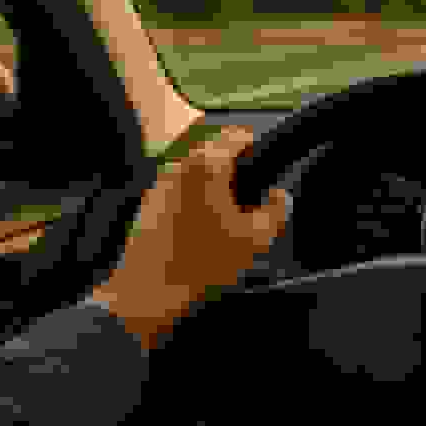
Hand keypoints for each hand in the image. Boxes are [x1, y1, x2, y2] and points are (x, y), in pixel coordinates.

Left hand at [90, 126, 287, 348]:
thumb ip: (277, 210)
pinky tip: (196, 233)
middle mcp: (180, 164)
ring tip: (220, 224)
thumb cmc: (200, 263)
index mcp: (208, 164)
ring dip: (213, 188)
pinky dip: (192, 201)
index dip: (259, 153)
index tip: (262, 176)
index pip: (240, 135)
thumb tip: (278, 196)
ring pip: (198, 171)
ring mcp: (160, 180)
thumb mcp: (257, 238)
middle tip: (244, 208)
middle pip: (218, 152)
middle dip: (235, 174)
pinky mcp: (148, 199)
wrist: (149, 290)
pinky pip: (180, 188)